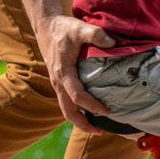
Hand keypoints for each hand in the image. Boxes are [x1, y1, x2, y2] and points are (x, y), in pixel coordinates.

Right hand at [35, 14, 114, 133]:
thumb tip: (113, 43)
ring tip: (97, 127)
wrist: (46, 27)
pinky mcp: (59, 82)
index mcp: (63, 72)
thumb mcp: (79, 28)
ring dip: (80, 120)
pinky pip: (66, 102)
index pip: (77, 96)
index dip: (92, 106)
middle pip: (68, 111)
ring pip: (66, 109)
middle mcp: (58, 82)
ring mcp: (57, 84)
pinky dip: (77, 110)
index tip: (108, 111)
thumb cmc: (63, 28)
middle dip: (83, 124)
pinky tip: (89, 111)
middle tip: (101, 131)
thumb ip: (96, 34)